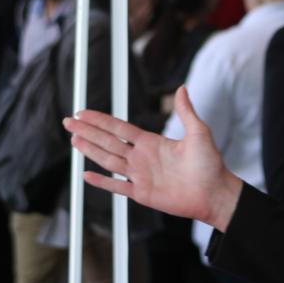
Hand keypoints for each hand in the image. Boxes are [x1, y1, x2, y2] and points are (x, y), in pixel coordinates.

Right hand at [63, 86, 243, 230]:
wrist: (215, 193)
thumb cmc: (210, 164)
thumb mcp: (198, 132)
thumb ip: (186, 112)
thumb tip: (182, 88)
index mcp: (151, 142)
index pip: (119, 128)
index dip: (100, 120)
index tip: (83, 113)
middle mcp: (141, 157)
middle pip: (108, 141)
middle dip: (87, 131)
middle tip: (68, 122)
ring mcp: (140, 176)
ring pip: (108, 161)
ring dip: (90, 150)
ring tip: (73, 140)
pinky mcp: (142, 193)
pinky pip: (117, 186)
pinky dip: (101, 182)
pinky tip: (86, 174)